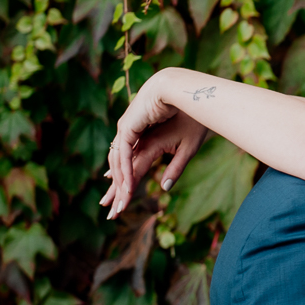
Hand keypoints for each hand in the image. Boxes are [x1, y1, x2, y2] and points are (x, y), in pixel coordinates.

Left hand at [100, 72, 210, 218]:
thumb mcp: (187, 149)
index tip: (121, 205)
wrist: (188, 91)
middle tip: (111, 213)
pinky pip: (123, 154)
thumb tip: (163, 187)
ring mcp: (129, 132)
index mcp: (148, 141)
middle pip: (121, 169)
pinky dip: (124, 172)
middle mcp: (135, 138)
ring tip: (118, 207)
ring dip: (119, 187)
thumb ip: (175, 168)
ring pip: (119, 164)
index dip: (126, 186)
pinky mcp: (128, 127)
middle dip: (117, 192)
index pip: (133, 168)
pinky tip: (126, 188)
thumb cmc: (194, 116)